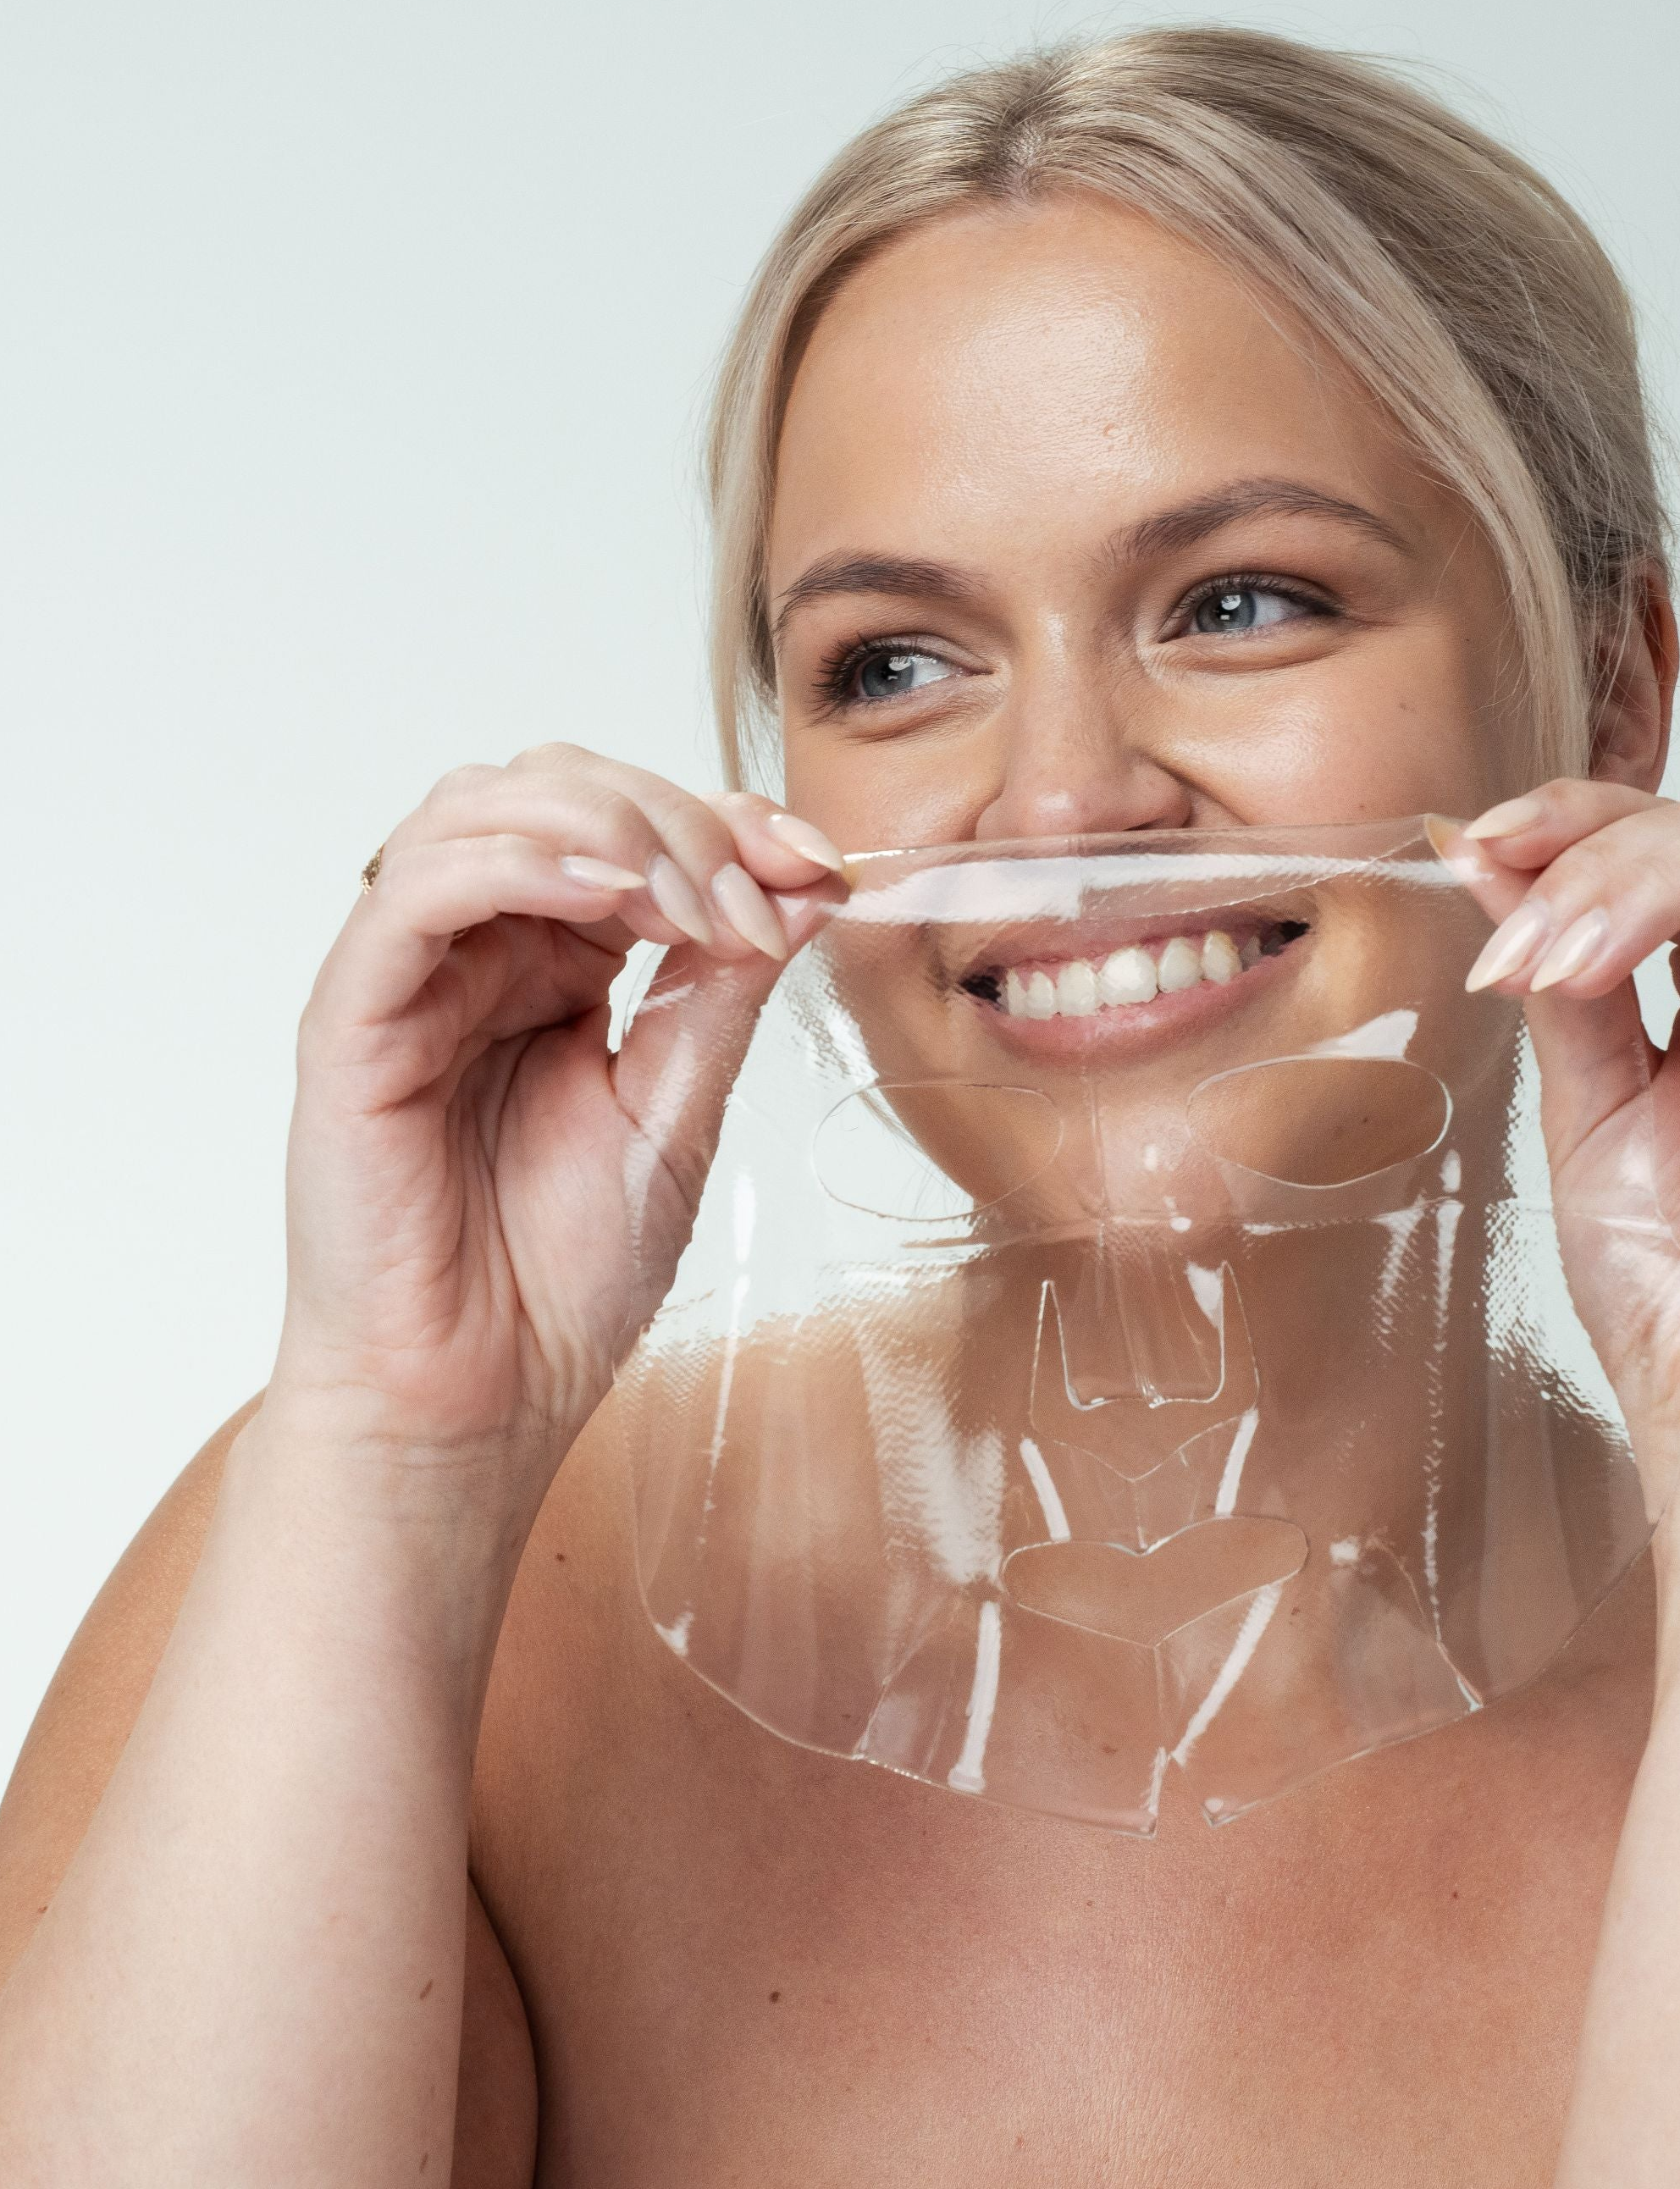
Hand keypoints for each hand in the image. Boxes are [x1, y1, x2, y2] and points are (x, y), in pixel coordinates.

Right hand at [269, 743, 845, 1518]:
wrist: (484, 1399)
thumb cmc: (562, 1278)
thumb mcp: (680, 1110)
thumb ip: (723, 991)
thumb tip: (803, 884)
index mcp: (559, 965)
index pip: (631, 827)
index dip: (728, 820)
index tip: (818, 863)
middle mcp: (482, 952)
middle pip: (561, 789)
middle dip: (679, 819)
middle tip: (757, 898)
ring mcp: (413, 978)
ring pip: (481, 809)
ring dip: (606, 826)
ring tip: (689, 901)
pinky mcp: (352, 1020)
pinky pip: (415, 894)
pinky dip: (514, 863)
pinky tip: (603, 895)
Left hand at [1442, 782, 1679, 1487]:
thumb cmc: (1668, 1274)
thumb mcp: (1586, 1095)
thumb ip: (1559, 968)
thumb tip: (1482, 845)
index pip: (1658, 843)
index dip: (1571, 825)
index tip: (1482, 844)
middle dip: (1599, 870)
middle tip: (1519, 947)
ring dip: (1668, 878)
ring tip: (1575, 952)